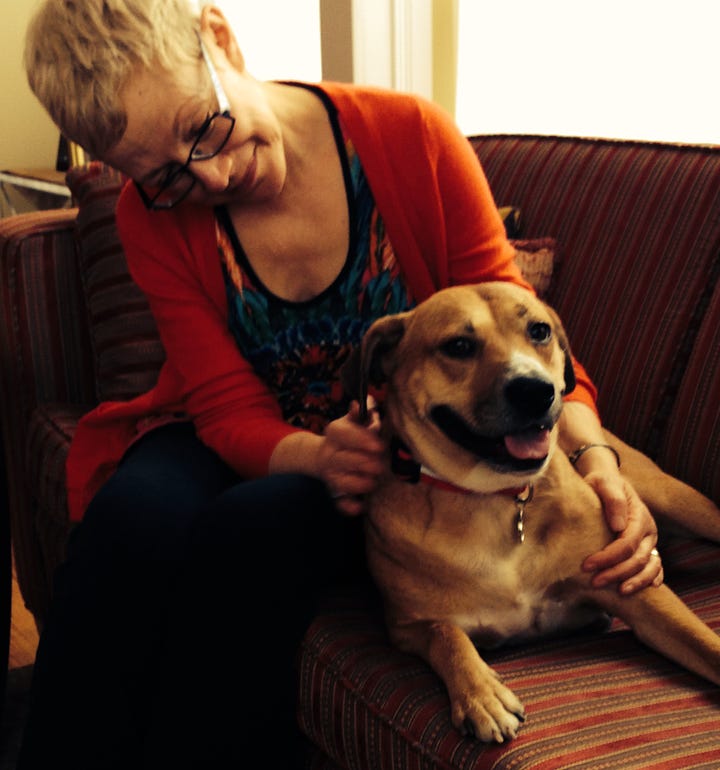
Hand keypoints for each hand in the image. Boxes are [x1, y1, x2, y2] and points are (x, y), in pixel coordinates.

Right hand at [319, 399, 386, 515]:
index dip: (361, 440)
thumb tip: (368, 402)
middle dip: (366, 463)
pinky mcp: (335, 493)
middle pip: (346, 460)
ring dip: (361, 483)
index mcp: (335, 433)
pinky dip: (350, 507)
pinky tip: (362, 506)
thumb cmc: (348, 436)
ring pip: (344, 483)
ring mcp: (331, 475)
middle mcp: (330, 454)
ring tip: (374, 480)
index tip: (378, 445)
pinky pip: (340, 503)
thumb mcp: (352, 421)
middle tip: (380, 465)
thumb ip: (362, 413)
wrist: (322, 456)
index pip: (344, 434)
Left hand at [582, 471, 662, 594]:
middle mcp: (649, 531)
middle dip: (616, 573)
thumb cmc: (602, 483)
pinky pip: (655, 569)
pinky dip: (650, 580)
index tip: (587, 565)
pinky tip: (639, 590)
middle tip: (594, 582)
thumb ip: (613, 499)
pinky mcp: (647, 548)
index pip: (627, 543)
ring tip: (618, 592)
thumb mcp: (604, 483)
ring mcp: (650, 541)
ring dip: (635, 582)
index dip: (609, 557)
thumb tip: (618, 525)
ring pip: (651, 567)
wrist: (608, 482)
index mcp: (640, 516)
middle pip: (638, 559)